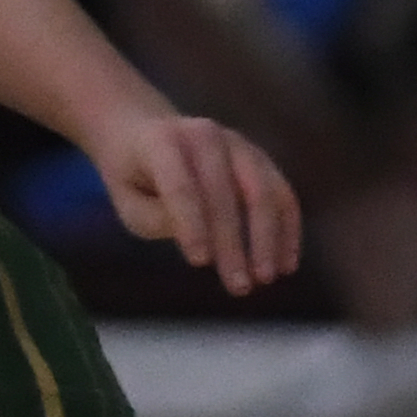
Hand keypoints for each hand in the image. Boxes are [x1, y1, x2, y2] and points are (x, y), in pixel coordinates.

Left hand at [90, 112, 300, 297]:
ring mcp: (236, 144)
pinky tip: (286, 263)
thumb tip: (202, 237)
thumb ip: (156, 218)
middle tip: (239, 286)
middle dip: (233, 242)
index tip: (200, 263)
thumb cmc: (134, 175)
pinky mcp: (257, 157)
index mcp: (162, 142)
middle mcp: (204, 135)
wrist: (145, 131)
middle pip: (224, 191)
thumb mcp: (129, 201)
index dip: (192, 224)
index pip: (181, 185)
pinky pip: (280, 192)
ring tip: (266, 277)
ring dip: (267, 237)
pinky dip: (287, 227)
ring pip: (260, 190)